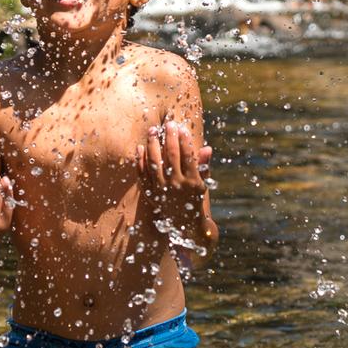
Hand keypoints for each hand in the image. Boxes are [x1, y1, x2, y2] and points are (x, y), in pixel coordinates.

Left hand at [136, 121, 211, 236]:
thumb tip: (207, 148)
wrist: (184, 224)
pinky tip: (140, 147)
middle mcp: (176, 185)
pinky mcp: (150, 193)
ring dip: (152, 144)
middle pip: (171, 156)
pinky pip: (142, 175)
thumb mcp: (203, 184)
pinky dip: (140, 161)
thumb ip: (204, 166)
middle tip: (168, 124)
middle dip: (169, 137)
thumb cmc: (194, 199)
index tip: (182, 127)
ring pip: (155, 162)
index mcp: (192, 181)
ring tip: (152, 130)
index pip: (188, 155)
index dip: (185, 140)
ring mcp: (162, 189)